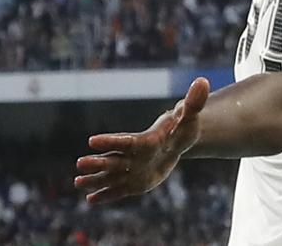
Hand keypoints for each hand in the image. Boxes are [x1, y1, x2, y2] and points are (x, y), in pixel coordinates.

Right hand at [74, 77, 209, 203]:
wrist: (176, 143)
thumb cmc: (181, 128)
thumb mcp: (190, 118)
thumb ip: (194, 103)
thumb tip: (203, 82)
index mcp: (144, 141)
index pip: (125, 141)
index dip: (110, 141)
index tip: (92, 141)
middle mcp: (132, 156)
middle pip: (113, 160)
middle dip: (98, 162)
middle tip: (80, 163)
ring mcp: (131, 170)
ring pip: (111, 176)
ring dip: (95, 180)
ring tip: (78, 182)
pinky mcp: (134, 183)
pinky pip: (119, 190)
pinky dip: (106, 195)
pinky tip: (91, 200)